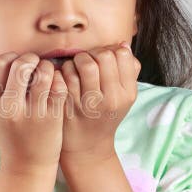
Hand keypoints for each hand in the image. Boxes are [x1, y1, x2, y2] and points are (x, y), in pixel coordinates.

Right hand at [0, 51, 67, 172]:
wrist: (27, 166)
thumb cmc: (12, 133)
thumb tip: (7, 59)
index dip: (11, 57)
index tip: (18, 63)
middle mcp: (9, 107)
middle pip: (21, 64)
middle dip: (32, 59)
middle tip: (37, 64)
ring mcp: (31, 113)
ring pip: (44, 72)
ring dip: (48, 67)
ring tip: (48, 73)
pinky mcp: (51, 118)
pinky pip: (59, 86)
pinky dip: (60, 80)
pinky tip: (57, 85)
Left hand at [59, 41, 141, 164]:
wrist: (87, 147)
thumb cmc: (104, 115)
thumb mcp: (122, 96)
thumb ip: (127, 71)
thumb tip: (121, 44)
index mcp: (127, 93)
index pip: (122, 55)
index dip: (110, 50)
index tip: (103, 59)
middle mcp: (112, 98)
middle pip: (104, 56)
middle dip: (93, 53)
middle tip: (87, 61)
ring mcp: (90, 102)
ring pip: (85, 63)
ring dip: (77, 60)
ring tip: (76, 68)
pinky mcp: (70, 104)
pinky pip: (66, 75)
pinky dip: (64, 71)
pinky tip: (66, 77)